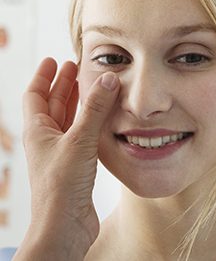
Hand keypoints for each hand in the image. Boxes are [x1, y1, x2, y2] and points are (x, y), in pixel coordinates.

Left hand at [15, 57, 119, 259]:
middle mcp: (46, 139)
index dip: (44, 75)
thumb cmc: (62, 186)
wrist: (64, 228)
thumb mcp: (79, 141)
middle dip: (63, 85)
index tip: (54, 60)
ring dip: (76, 101)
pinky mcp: (75, 163)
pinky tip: (98, 117)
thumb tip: (107, 80)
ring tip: (88, 86)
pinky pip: (80, 133)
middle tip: (75, 68)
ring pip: (67, 118)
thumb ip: (94, 110)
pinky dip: (88, 120)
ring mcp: (60, 151)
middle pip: (52, 104)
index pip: (35, 94)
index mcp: (37, 130)